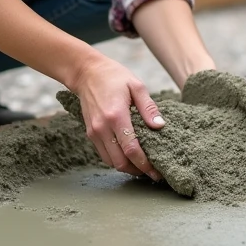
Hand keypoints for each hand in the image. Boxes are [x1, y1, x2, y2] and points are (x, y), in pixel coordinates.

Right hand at [73, 57, 164, 181]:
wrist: (86, 73)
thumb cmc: (113, 76)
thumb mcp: (136, 85)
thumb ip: (148, 107)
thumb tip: (160, 126)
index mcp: (116, 116)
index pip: (131, 149)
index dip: (144, 164)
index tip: (156, 171)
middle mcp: (103, 128)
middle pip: (120, 162)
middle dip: (137, 171)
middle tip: (152, 173)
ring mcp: (94, 132)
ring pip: (111, 162)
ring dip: (127, 168)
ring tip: (142, 166)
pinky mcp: (90, 133)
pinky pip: (104, 155)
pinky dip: (116, 160)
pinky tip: (128, 157)